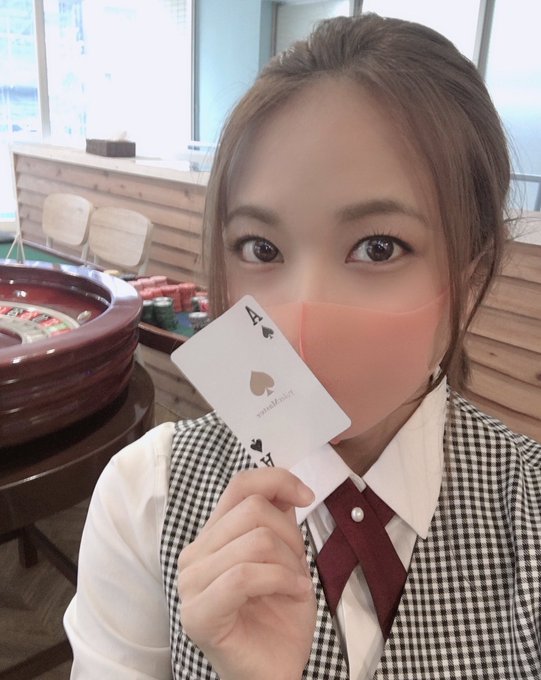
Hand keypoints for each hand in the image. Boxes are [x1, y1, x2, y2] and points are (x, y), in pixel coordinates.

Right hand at [178, 468, 316, 679]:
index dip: (277, 480)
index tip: (308, 497)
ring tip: (294, 586)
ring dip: (289, 564)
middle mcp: (194, 554)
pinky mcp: (198, 613)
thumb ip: (279, 518)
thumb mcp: (287, 556)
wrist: (276, 670)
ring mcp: (191, 584)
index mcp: (213, 536)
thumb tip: (286, 485)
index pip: (240, 485)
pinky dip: (280, 581)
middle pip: (253, 510)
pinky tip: (295, 595)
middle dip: (290, 536)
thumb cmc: (279, 617)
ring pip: (254, 541)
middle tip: (297, 567)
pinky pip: (244, 575)